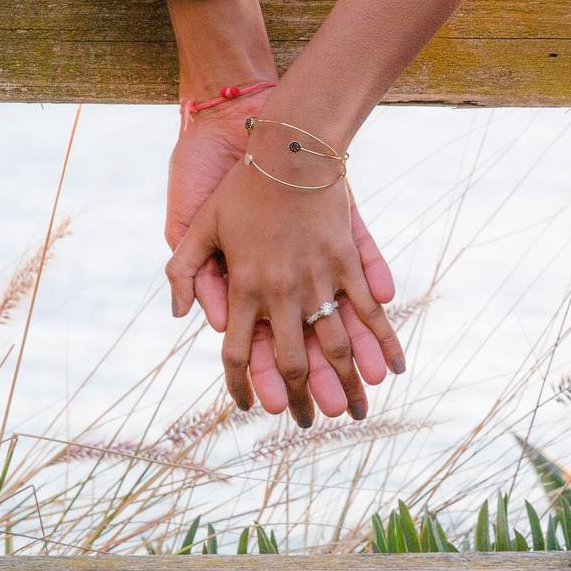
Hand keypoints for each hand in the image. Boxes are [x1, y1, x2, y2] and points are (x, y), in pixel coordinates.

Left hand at [166, 142, 405, 427]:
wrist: (288, 148)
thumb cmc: (239, 187)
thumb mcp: (198, 226)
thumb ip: (181, 271)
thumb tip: (177, 315)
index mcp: (244, 289)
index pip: (240, 356)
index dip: (244, 388)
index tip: (250, 407)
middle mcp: (282, 293)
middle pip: (293, 364)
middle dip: (301, 400)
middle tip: (308, 422)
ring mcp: (319, 280)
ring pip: (336, 348)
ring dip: (346, 385)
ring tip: (354, 412)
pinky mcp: (347, 264)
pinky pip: (368, 311)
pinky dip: (384, 341)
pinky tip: (392, 369)